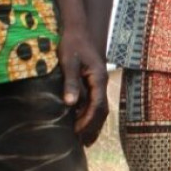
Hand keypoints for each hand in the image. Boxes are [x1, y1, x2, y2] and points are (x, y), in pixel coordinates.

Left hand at [58, 28, 109, 145]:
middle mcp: (102, 82)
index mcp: (99, 78)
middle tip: (82, 142)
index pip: (97, 105)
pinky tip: (81, 121)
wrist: (76, 28)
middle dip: (93, 127)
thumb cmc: (71, 42)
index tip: (77, 131)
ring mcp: (99, 82)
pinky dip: (90, 114)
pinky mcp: (93, 81)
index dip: (88, 120)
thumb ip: (71, 82)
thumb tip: (70, 104)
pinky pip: (95, 102)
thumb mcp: (68, 61)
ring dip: (93, 123)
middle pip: (102, 110)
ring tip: (84, 138)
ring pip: (101, 108)